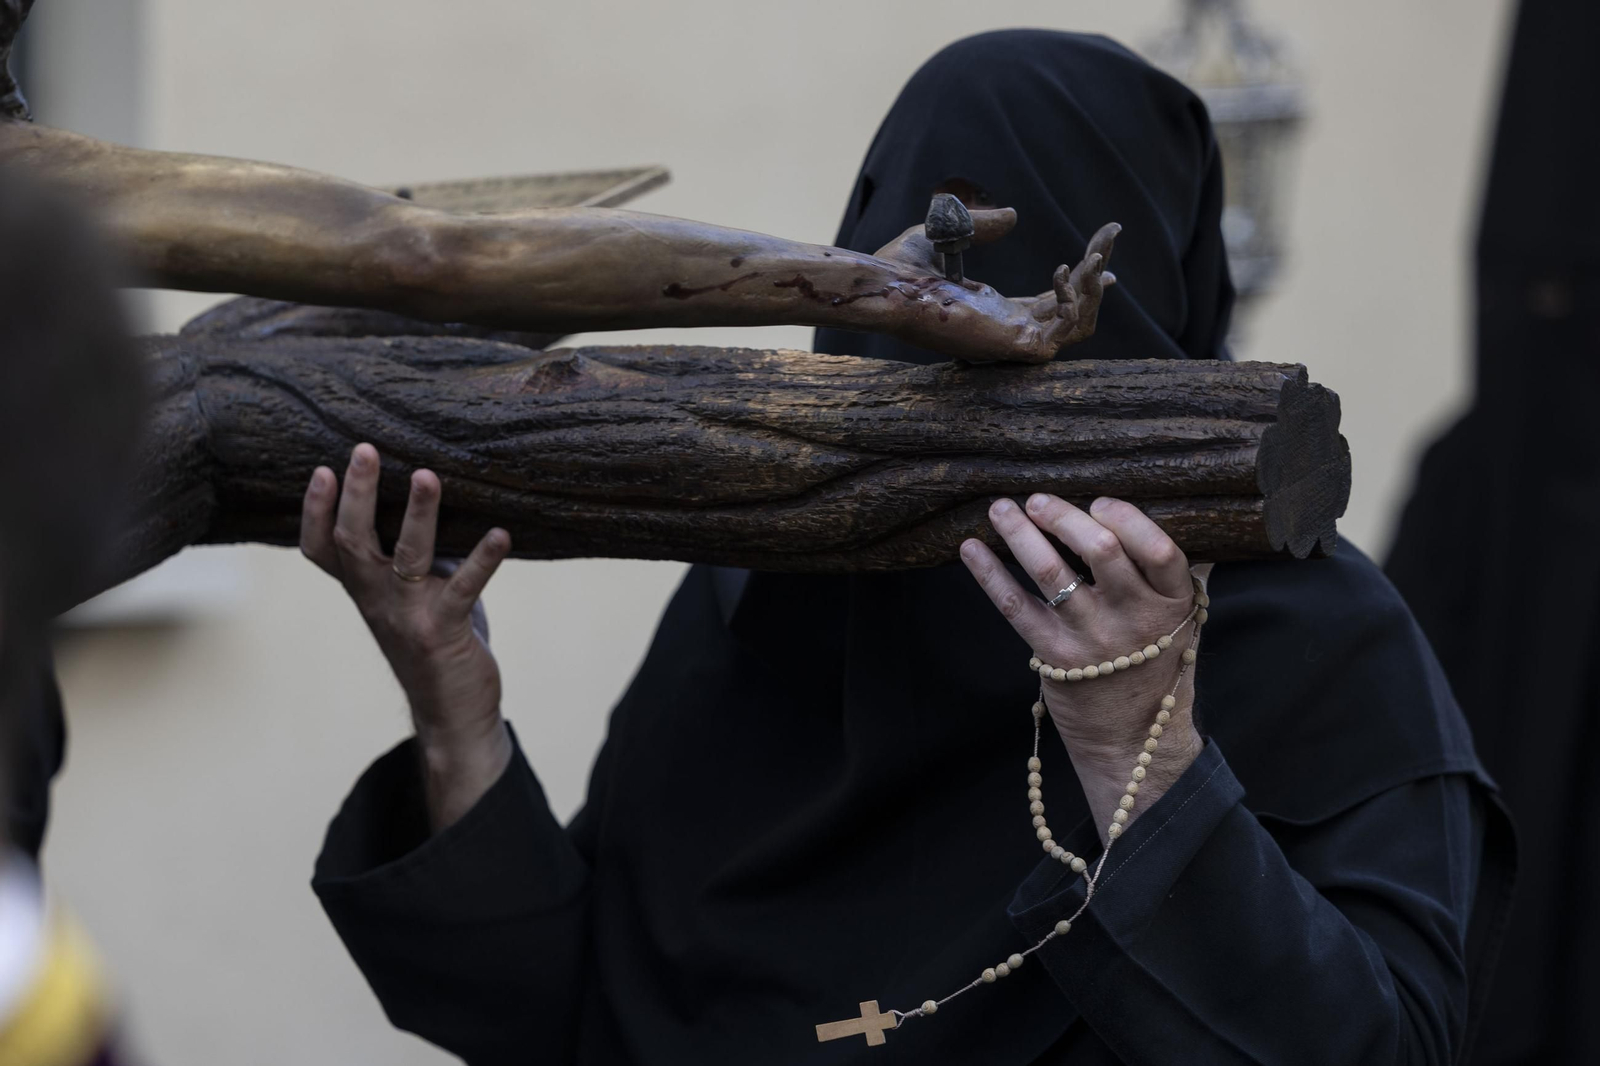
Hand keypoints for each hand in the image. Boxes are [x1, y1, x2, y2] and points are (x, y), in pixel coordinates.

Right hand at [300, 442, 512, 827]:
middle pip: (354, 542)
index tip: (319, 468)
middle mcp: (377, 599)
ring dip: (420, 515)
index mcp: (363, 589)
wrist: (452, 711)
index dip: (313, 512)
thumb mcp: (412, 592)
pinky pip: (465, 588)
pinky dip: (483, 559)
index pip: (320, 549)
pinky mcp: (445, 630)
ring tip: (427, 475)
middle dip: (358, 494)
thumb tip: (429, 487)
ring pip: (406, 557)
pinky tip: (501, 535)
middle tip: (363, 450)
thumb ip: (412, 551)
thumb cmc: (435, 638)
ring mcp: (409, 615)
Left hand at [871, 215, 1118, 363]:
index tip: (1104, 255)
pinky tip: (1064, 270)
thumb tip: (1013, 216)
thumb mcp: (952, 237)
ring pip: (1078, 326)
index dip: (1081, 282)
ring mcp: (1011, 341)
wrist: (884, 285)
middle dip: (1097, 273)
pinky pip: (1064, 333)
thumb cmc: (902, 269)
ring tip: (1095, 255)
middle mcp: (1008, 330)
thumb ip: (983, 227)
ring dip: (1094, 288)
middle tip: (1109, 235)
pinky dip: (1074, 301)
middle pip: (1073, 311)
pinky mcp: (1012, 345)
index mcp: (995, 312)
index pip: (1053, 305)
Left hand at [960, 494, 1205, 840]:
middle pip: (1101, 550)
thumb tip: (1182, 513)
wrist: (1131, 738)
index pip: (1159, 550)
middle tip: (1038, 500)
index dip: (1128, 519)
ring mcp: (1092, 636)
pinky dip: (989, 574)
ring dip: (1020, 534)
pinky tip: (970, 549)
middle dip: (1064, 517)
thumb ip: (1174, 574)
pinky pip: (1015, 606)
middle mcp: (1134, 617)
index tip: (1099, 502)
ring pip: (1052, 572)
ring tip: (1000, 509)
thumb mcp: (1179, 621)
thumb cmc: (1152, 664)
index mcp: (1171, 603)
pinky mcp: (1054, 655)